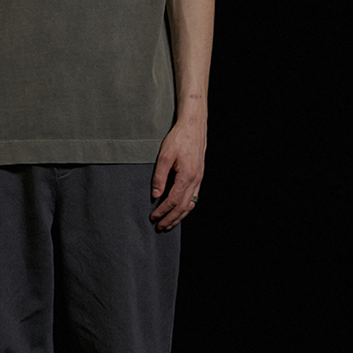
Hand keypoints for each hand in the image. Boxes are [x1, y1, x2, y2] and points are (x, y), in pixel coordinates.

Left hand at [150, 106, 206, 230]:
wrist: (194, 125)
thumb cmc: (179, 137)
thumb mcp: (165, 155)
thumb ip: (159, 176)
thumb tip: (155, 195)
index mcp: (186, 176)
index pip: (173, 201)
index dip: (162, 211)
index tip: (153, 217)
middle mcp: (195, 180)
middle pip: (182, 207)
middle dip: (170, 219)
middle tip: (160, 227)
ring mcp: (199, 179)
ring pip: (190, 205)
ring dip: (179, 217)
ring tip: (169, 224)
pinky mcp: (199, 176)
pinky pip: (194, 198)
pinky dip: (186, 208)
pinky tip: (180, 211)